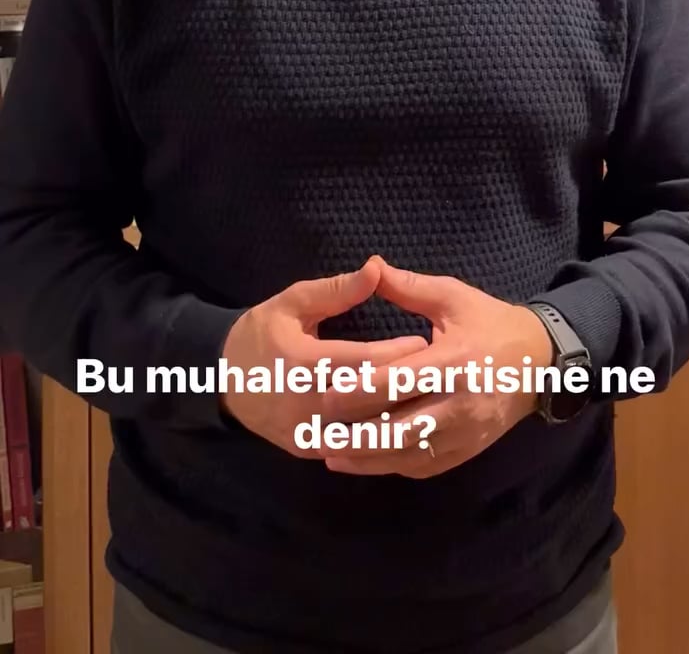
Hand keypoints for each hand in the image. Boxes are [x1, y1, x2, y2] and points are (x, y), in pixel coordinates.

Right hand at [220, 257, 427, 457]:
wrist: (220, 379)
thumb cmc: (260, 333)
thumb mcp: (292, 302)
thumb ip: (336, 290)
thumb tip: (376, 270)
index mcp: (301, 363)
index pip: (360, 361)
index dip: (395, 353)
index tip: (425, 340)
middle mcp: (305, 404)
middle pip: (367, 400)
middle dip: (404, 386)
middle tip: (437, 370)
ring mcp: (306, 432)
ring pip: (363, 431)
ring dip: (396, 416)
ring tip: (427, 396)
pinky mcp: (307, 449)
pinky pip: (351, 447)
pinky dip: (377, 437)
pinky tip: (403, 424)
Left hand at [317, 257, 552, 477]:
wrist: (540, 361)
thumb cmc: (490, 323)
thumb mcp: (453, 297)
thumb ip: (409, 287)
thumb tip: (370, 267)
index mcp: (452, 361)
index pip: (399, 382)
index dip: (360, 391)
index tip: (326, 395)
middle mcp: (458, 403)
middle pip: (400, 427)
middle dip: (357, 435)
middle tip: (317, 435)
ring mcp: (465, 432)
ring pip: (410, 453)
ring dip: (369, 459)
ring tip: (331, 457)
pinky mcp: (468, 450)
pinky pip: (427, 464)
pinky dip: (395, 466)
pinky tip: (367, 463)